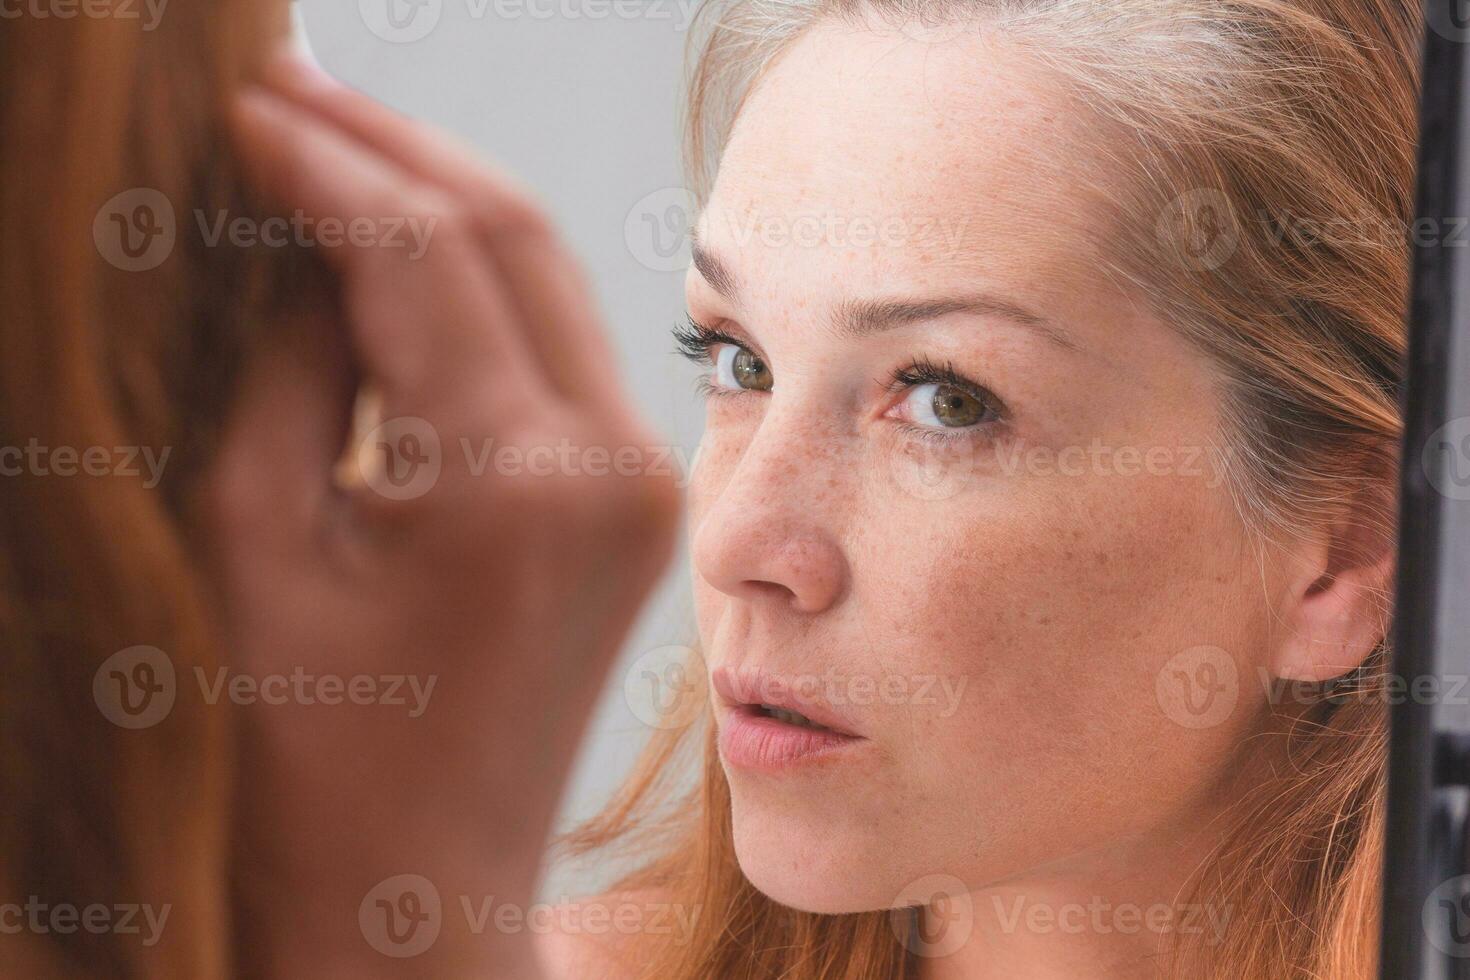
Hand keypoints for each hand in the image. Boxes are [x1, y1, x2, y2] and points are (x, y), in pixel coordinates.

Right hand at [203, 56, 679, 977]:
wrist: (414, 892)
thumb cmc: (304, 755)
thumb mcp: (255, 541)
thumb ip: (289, 364)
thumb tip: (303, 236)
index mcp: (519, 481)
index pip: (421, 248)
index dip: (323, 159)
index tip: (240, 100)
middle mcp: (610, 465)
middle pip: (508, 234)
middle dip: (393, 151)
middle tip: (284, 88)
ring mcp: (636, 483)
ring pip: (542, 277)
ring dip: (438, 204)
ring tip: (327, 144)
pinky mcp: (629, 501)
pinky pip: (552, 348)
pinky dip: (474, 285)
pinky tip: (395, 250)